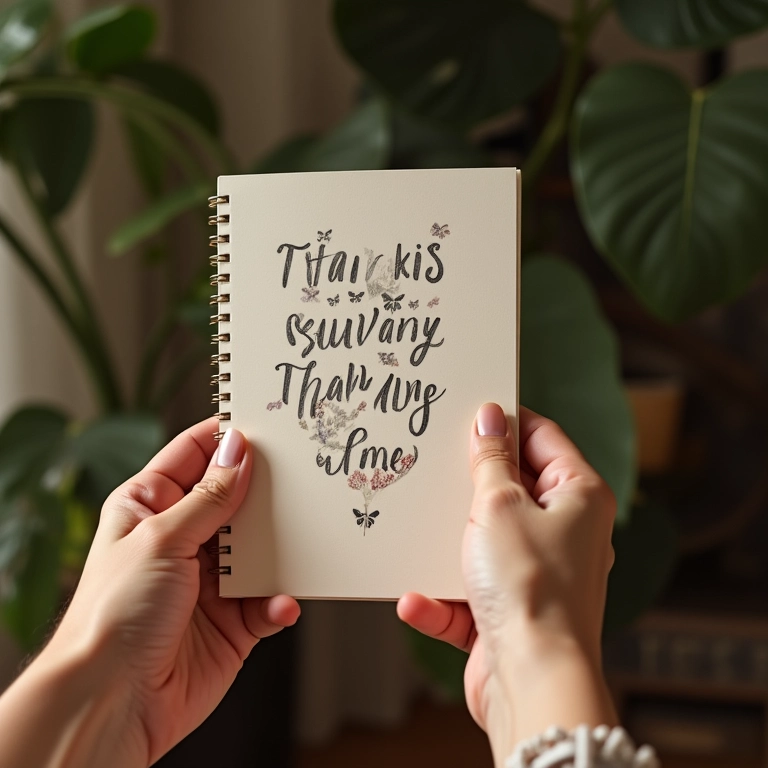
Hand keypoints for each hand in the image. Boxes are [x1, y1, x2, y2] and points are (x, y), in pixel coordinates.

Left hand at [0, 418, 298, 767]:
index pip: (194, 455)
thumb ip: (209, 497)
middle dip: (267, 488)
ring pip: (260, 546)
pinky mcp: (233, 620)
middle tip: (304, 473)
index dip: (228, 437)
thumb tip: (240, 450)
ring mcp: (209, 580)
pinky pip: (269, 600)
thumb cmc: (114, 614)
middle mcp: (182, 538)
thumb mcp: (162, 538)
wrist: (112, 702)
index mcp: (150, 507)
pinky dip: (279, 600)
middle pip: (235, 497)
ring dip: (281, 545)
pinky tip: (280, 602)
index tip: (269, 423)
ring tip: (304, 536)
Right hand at [398, 404, 616, 763]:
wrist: (531, 681)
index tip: (469, 410)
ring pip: (485, 539)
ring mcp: (537, 572)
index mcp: (577, 497)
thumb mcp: (500, 505)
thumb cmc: (530, 589)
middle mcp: (564, 532)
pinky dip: (441, 597)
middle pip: (511, 486)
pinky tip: (416, 599)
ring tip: (415, 528)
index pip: (542, 438)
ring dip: (448, 541)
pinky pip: (468, 592)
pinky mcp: (510, 610)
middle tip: (433, 460)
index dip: (506, 420)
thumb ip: (491, 460)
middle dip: (470, 480)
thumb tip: (490, 418)